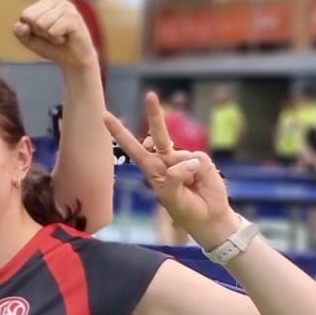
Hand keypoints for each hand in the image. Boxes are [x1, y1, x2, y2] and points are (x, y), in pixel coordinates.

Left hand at [13, 0, 98, 70]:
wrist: (73, 60)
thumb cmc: (52, 46)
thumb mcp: (30, 40)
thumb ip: (20, 32)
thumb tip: (22, 25)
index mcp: (46, 2)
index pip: (26, 15)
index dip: (31, 29)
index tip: (44, 32)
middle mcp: (57, 1)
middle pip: (33, 18)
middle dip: (40, 32)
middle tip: (53, 34)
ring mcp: (67, 7)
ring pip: (42, 24)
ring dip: (49, 36)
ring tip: (60, 35)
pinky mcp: (74, 18)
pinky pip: (53, 31)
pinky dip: (57, 39)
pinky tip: (66, 37)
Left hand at [104, 91, 236, 243]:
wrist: (210, 218)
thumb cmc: (186, 210)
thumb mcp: (171, 198)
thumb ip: (173, 178)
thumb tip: (187, 160)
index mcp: (152, 170)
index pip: (133, 148)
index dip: (119, 133)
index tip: (105, 116)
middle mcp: (166, 160)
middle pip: (158, 135)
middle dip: (154, 115)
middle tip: (150, 96)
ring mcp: (185, 159)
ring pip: (179, 154)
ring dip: (185, 172)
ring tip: (191, 188)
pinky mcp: (201, 160)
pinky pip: (197, 160)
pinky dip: (197, 171)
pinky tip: (200, 182)